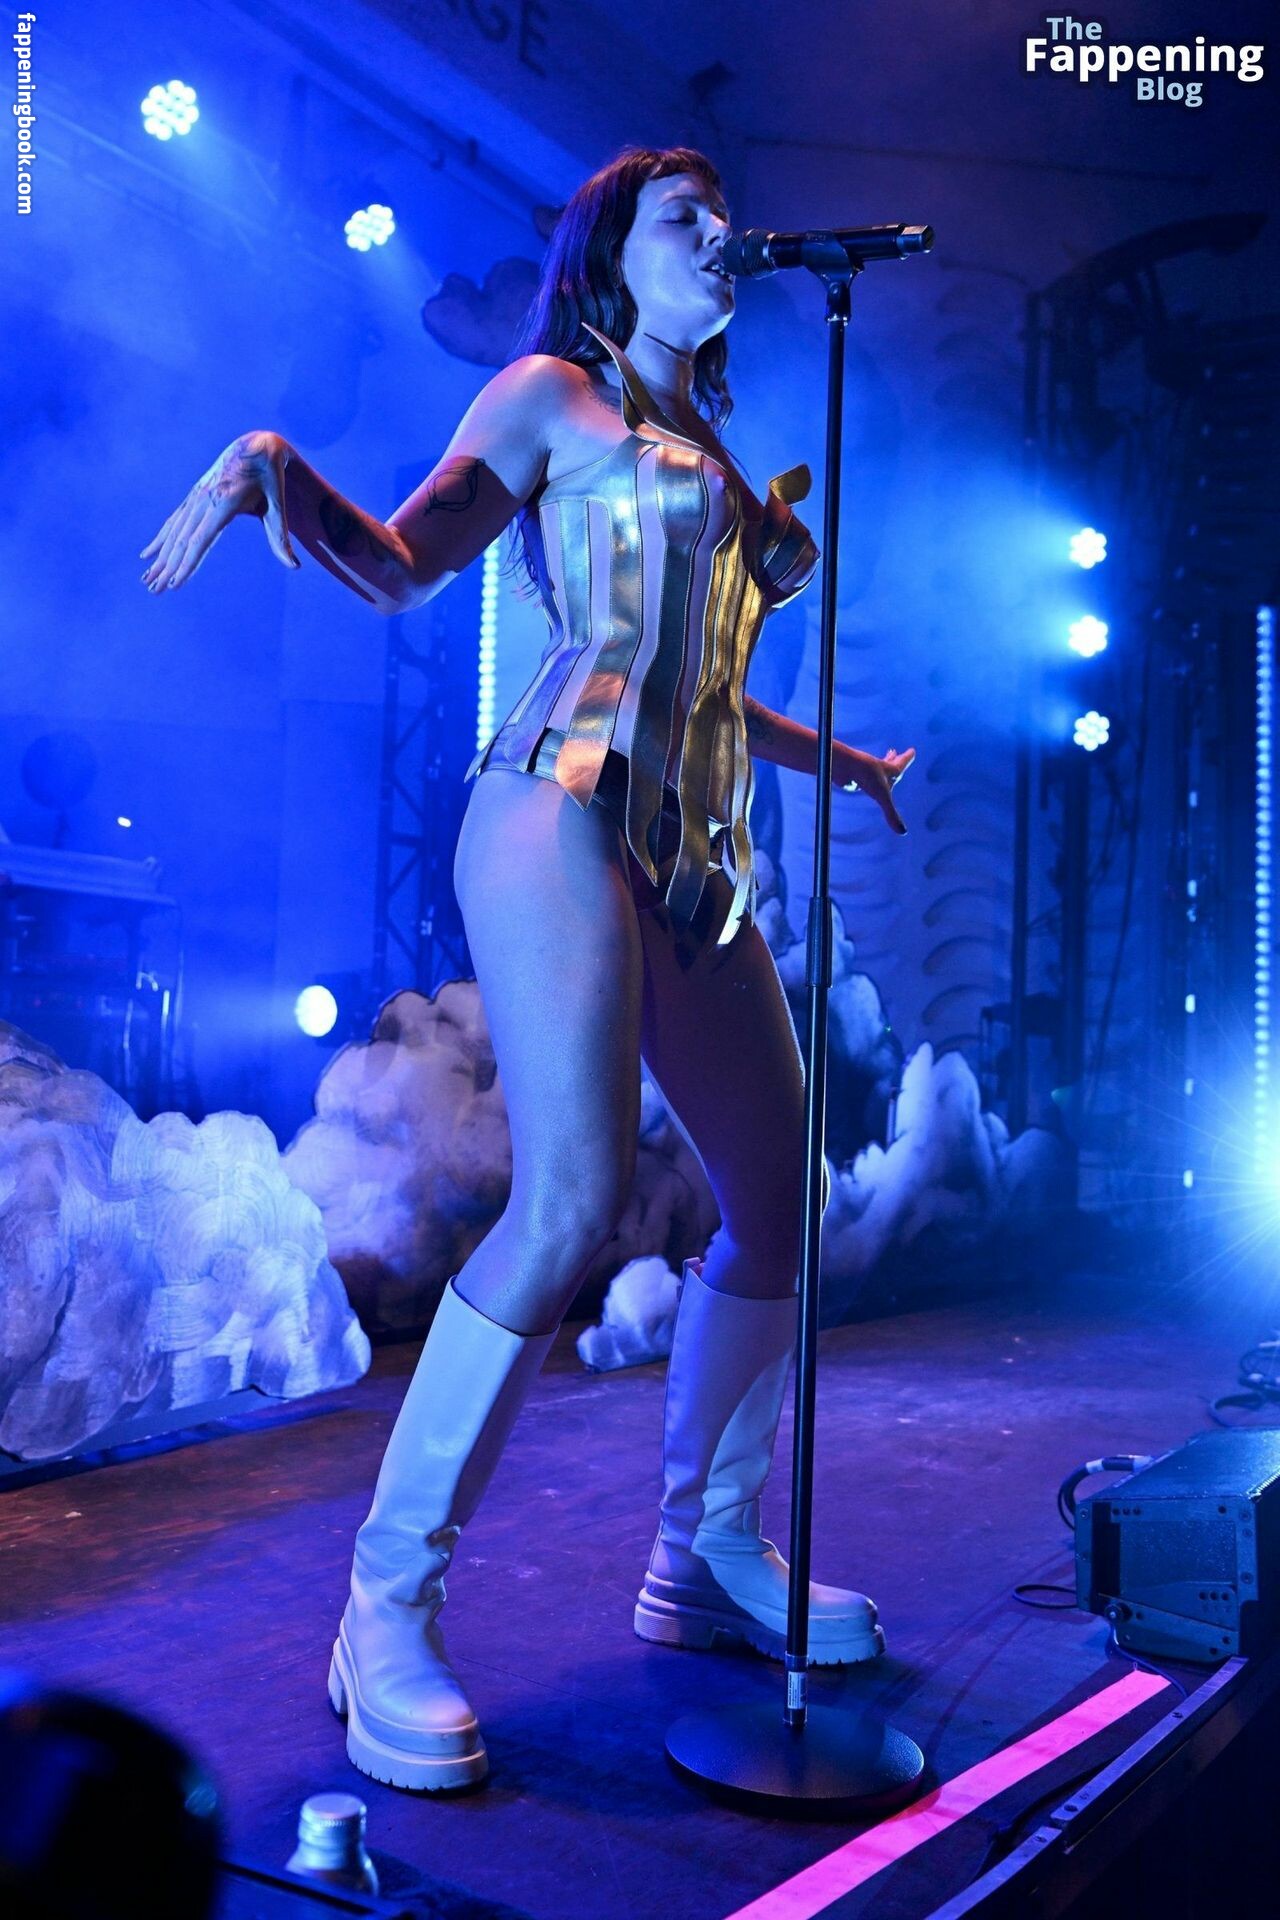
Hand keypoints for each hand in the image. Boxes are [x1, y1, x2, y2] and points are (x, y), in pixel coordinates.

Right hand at [139, 430, 299, 591]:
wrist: (254, 444)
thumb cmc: (270, 476)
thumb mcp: (277, 504)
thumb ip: (279, 535)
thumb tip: (293, 566)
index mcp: (224, 503)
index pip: (201, 540)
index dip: (187, 563)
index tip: (175, 583)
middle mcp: (204, 500)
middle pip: (182, 541)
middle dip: (167, 568)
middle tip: (154, 591)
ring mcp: (196, 497)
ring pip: (173, 532)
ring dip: (159, 558)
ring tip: (147, 579)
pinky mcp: (193, 496)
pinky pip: (174, 521)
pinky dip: (160, 539)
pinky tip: (148, 554)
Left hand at [838, 745, 915, 834]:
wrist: (845, 767)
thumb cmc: (866, 776)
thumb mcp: (882, 797)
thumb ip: (891, 814)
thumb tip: (902, 832)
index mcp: (889, 770)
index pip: (902, 763)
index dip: (907, 758)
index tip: (912, 750)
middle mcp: (879, 769)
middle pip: (889, 762)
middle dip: (894, 758)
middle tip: (895, 752)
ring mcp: (867, 772)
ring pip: (876, 766)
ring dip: (881, 763)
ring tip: (884, 760)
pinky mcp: (856, 776)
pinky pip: (864, 775)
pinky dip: (867, 774)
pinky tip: (864, 778)